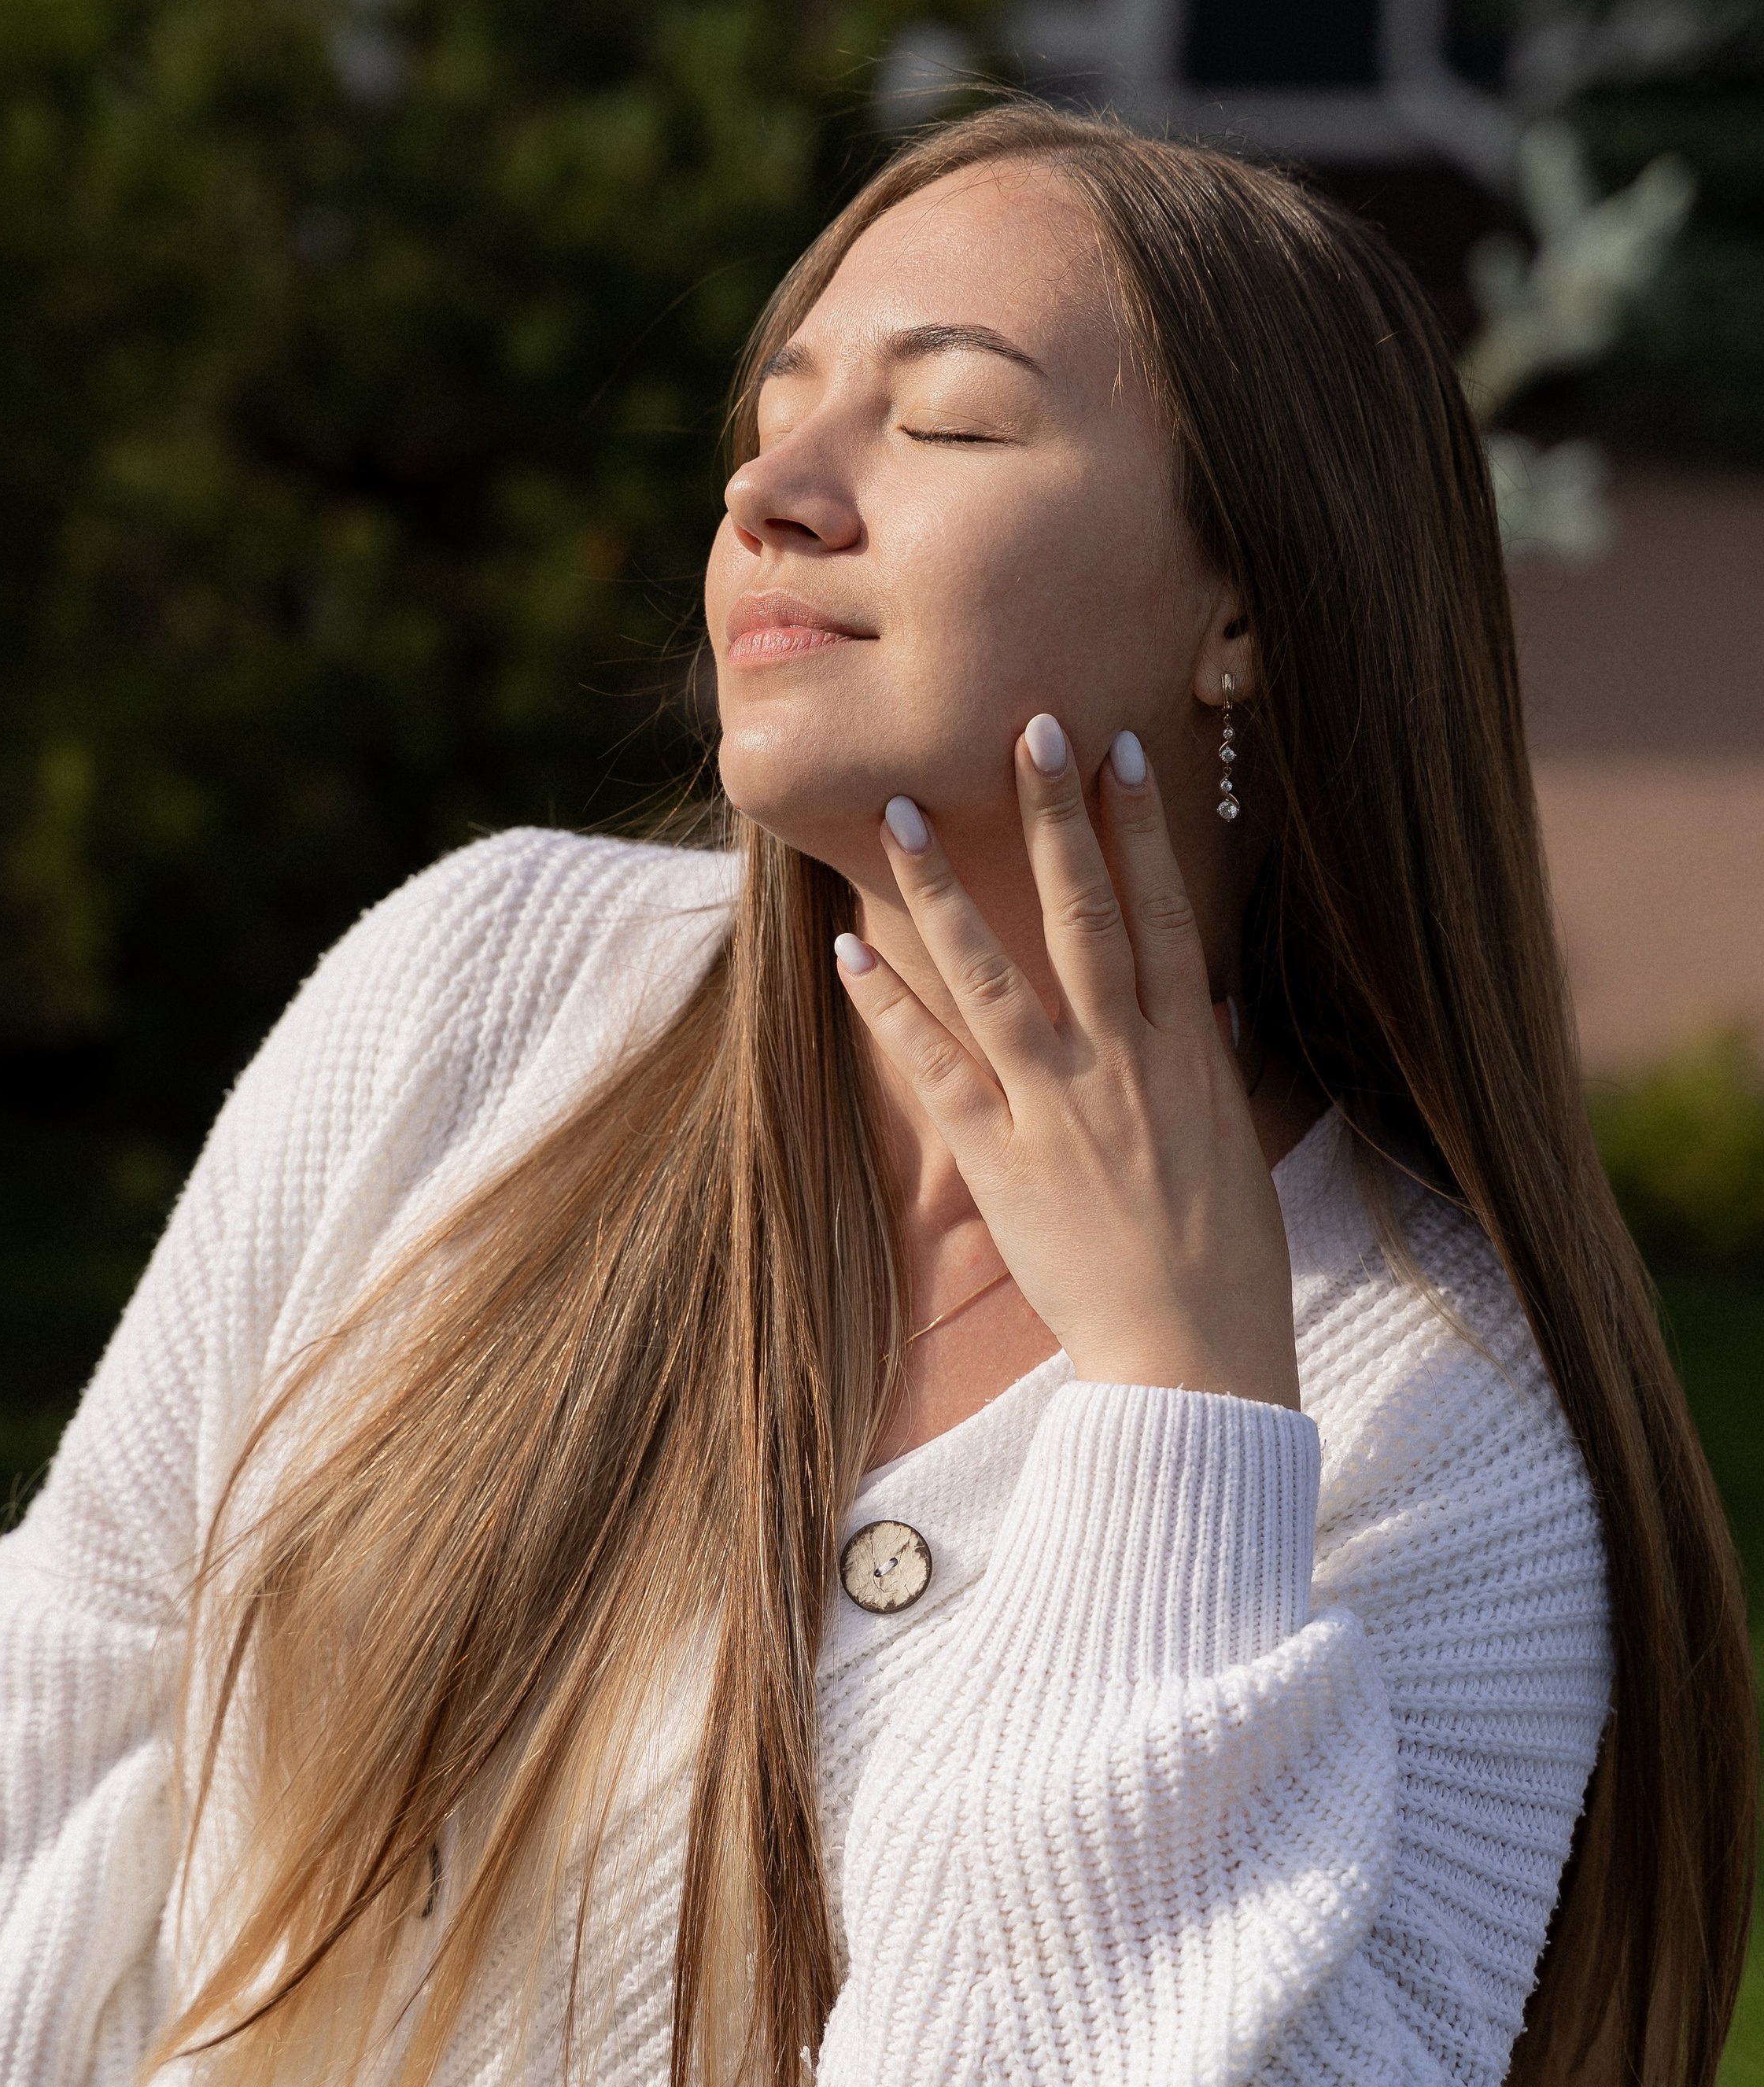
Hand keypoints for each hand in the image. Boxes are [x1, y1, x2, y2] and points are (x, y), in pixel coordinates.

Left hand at [834, 718, 1299, 1408]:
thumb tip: (1219, 1002)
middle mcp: (1123, 1062)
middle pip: (1085, 915)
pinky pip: (934, 1065)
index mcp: (1188, 1052)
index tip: (1116, 751)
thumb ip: (1218, 1063)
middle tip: (1024, 727)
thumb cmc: (1228, 1261)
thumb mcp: (1237, 1143)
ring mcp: (1057, 1105)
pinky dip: (889, 1006)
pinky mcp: (1000, 1157)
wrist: (1194, 1358)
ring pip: (994, 972)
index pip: (1165, 913)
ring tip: (898, 811)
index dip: (1139, 827)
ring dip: (942, 887)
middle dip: (1054, 818)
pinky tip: (849, 949)